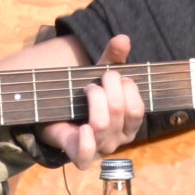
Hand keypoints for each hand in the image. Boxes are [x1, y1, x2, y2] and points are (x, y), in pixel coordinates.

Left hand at [0, 34, 145, 163]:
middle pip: (119, 110)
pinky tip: (84, 128)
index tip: (112, 75)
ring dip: (93, 101)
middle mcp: (117, 139)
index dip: (126, 87)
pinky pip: (86, 156)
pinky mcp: (77, 154)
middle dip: (107, 87)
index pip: (137, 108)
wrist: (57, 112)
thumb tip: (123, 38)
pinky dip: (87, 142)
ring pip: (103, 125)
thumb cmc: (86, 95)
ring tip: (86, 90)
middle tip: (95, 81)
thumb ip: (112, 57)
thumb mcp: (100, 74)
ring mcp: (98, 147)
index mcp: (129, 124)